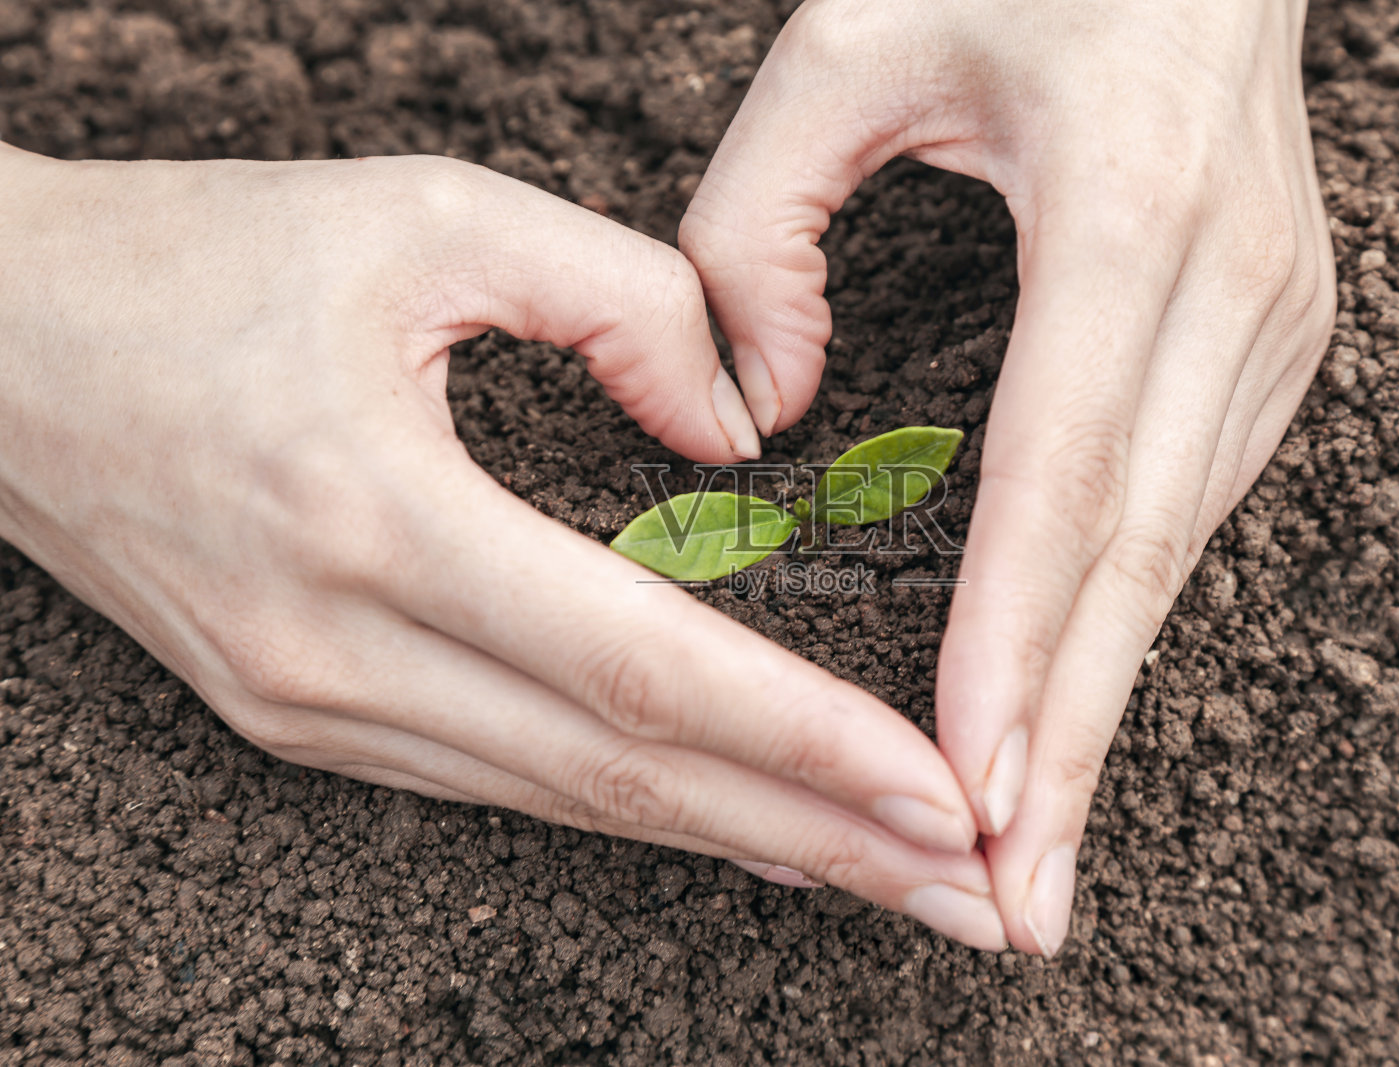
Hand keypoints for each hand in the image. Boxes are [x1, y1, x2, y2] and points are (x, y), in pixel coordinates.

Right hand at [0, 146, 1005, 948]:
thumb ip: (622, 298)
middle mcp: (341, 649)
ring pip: (571, 805)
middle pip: (625, 779)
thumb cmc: (206, 260)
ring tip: (890, 883)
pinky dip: (639, 814)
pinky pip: (506, 785)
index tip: (941, 795)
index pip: (639, 667)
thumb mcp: (427, 217)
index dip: (803, 742)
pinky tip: (736, 832)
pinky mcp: (303, 715)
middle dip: (816, 845)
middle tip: (972, 898)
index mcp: (377, 514)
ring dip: (743, 847)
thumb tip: (743, 435)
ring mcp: (312, 706)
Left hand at [679, 0, 1335, 953]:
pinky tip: (1076, 709)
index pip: (1062, 468)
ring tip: (1039, 852)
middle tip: (1017, 902)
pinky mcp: (1273, 339)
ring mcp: (1273, 318)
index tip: (965, 784)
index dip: (1012, 639)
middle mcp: (1233, 281)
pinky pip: (1188, 508)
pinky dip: (1124, 625)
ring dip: (1107, 707)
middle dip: (1075, 740)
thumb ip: (755, 219)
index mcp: (1131, 205)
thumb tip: (761, 409)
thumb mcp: (850, 39)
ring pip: (1177, 552)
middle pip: (1140, 552)